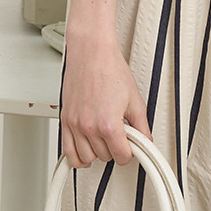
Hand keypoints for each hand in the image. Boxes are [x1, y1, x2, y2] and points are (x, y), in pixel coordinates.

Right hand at [60, 36, 151, 168]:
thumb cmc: (110, 68)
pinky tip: (86, 150)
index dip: (129, 152)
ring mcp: (74, 124)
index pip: (121, 157)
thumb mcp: (134, 98)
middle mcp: (89, 127)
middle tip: (119, 134)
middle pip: (104, 157)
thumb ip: (142, 124)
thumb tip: (145, 140)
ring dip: (97, 152)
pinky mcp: (65, 120)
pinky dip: (77, 157)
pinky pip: (68, 152)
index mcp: (108, 124)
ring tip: (104, 139)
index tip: (130, 145)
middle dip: (114, 148)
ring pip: (86, 158)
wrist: (92, 52)